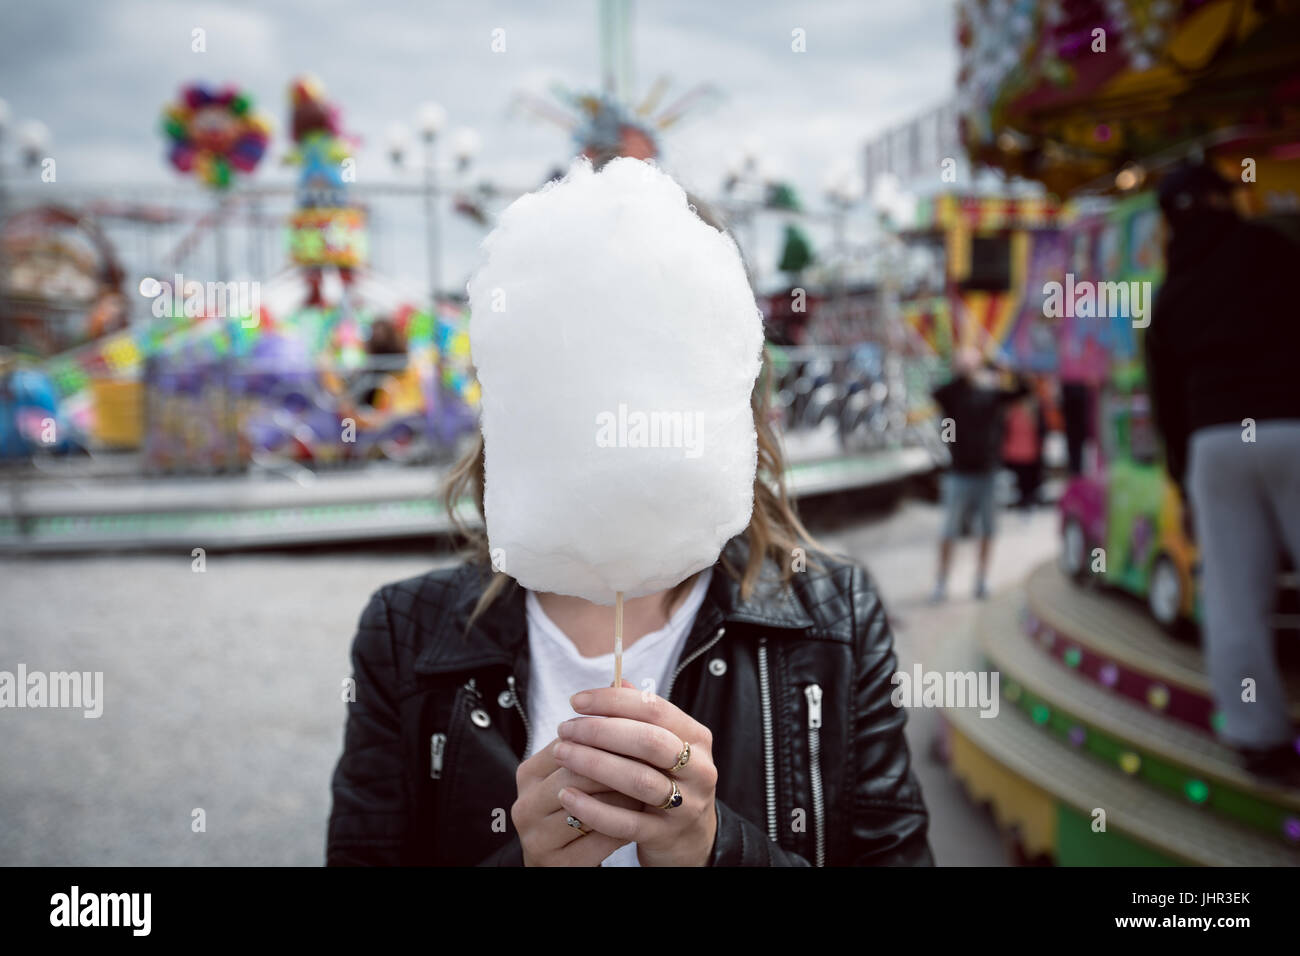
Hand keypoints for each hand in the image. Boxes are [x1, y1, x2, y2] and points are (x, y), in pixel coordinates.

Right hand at [512, 737, 643, 865]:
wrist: (562, 857)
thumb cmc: (576, 805)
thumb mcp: (576, 771)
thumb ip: (595, 736)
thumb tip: (625, 690)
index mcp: (528, 774)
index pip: (569, 744)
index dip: (609, 736)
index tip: (642, 732)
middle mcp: (525, 805)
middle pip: (578, 775)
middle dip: (620, 766)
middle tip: (654, 759)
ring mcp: (537, 838)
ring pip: (590, 808)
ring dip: (625, 797)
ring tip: (653, 788)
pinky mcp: (556, 864)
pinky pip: (599, 841)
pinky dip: (624, 827)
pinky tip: (641, 819)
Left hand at [554, 684, 718, 866]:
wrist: (691, 837)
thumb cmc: (668, 779)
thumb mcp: (664, 745)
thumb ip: (643, 715)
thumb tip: (618, 680)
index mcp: (696, 737)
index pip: (654, 707)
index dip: (612, 701)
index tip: (575, 701)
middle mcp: (698, 768)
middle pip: (649, 741)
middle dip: (601, 731)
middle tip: (565, 729)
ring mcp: (685, 805)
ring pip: (638, 780)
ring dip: (593, 764)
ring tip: (561, 754)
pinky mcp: (666, 835)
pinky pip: (625, 822)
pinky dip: (593, 808)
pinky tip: (567, 796)